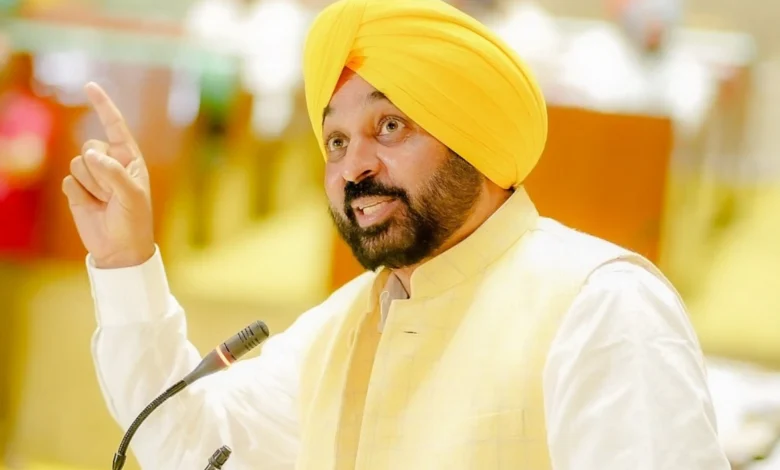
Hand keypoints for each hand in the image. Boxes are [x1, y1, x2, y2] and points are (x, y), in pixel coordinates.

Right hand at [62, 82, 154, 268]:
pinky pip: (68, 182)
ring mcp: (91, 175)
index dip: (102, 106)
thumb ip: (115, 173)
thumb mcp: (133, 196)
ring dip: (91, 186)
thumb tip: (91, 155)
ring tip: (105, 202)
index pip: (114, 126)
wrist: (120, 248)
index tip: (89, 86)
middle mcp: (109, 162)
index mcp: (129, 158)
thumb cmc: (135, 220)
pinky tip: (92, 207)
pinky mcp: (75, 189)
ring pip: (77, 164)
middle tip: (113, 194)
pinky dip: (79, 195)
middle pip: (90, 147)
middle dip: (100, 172)